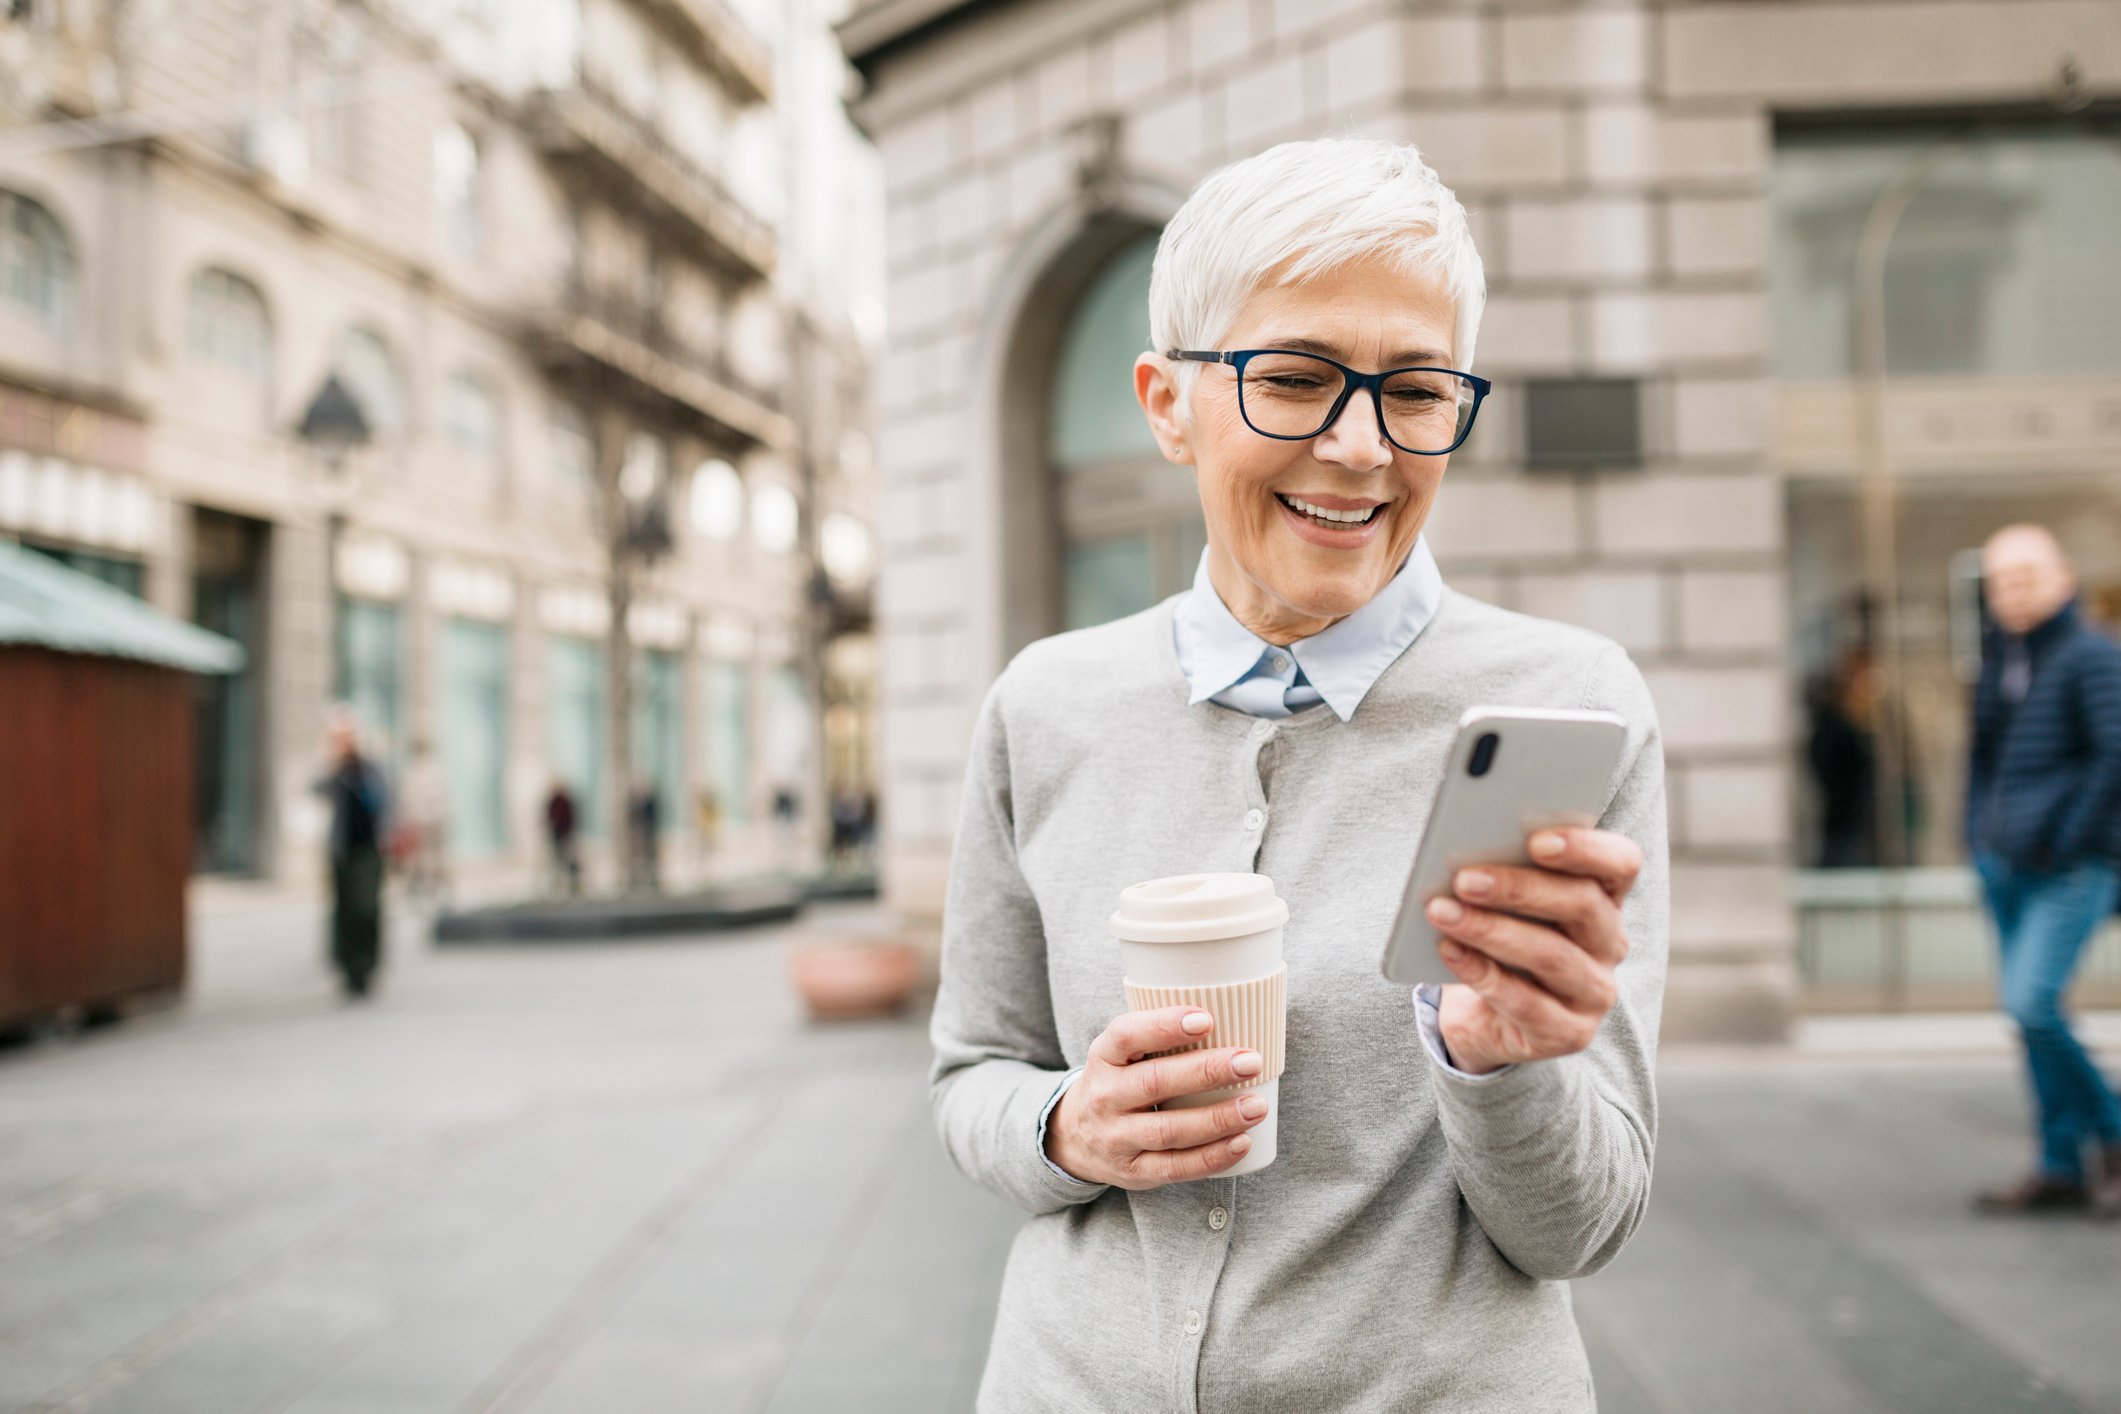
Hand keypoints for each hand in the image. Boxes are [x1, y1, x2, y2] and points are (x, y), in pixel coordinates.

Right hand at [1045, 1006, 1270, 1188]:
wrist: (1076, 1137)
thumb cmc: (1118, 1082)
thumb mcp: (1121, 1053)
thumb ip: (1159, 1036)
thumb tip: (1232, 1016)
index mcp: (1103, 1057)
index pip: (1126, 1036)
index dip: (1164, 1026)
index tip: (1206, 1019)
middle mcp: (1105, 1097)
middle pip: (1154, 1083)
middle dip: (1207, 1071)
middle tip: (1250, 1061)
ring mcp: (1116, 1138)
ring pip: (1168, 1130)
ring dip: (1217, 1118)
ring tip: (1255, 1106)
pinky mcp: (1134, 1171)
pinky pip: (1175, 1167)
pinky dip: (1211, 1157)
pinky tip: (1241, 1142)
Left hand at [1428, 826, 1642, 1074]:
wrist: (1487, 1017)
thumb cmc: (1500, 942)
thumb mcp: (1506, 906)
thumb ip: (1503, 875)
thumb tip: (1467, 858)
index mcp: (1605, 897)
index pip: (1621, 864)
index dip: (1586, 849)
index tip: (1537, 840)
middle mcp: (1609, 944)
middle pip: (1582, 904)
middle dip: (1519, 888)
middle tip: (1465, 879)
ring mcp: (1594, 992)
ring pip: (1551, 954)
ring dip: (1491, 930)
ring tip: (1442, 912)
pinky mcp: (1568, 1033)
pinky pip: (1525, 1002)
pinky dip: (1480, 972)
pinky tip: (1448, 950)